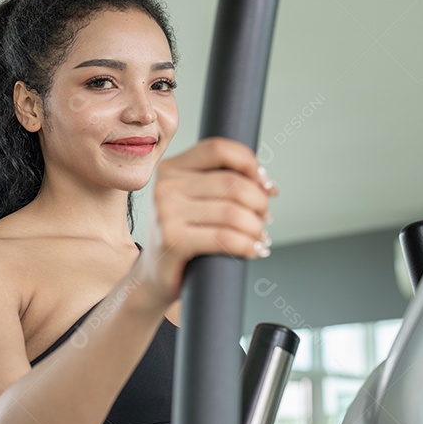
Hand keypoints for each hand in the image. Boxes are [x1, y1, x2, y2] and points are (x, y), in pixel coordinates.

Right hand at [135, 137, 277, 305]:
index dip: (249, 162)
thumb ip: (222, 183)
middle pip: (231, 183)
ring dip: (256, 227)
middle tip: (265, 218)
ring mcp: (165, 213)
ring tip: (261, 237)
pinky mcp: (172, 240)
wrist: (154, 274)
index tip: (264, 184)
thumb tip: (268, 186)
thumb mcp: (195, 200)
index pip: (218, 149)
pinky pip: (224, 238)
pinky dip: (247, 245)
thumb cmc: (183, 234)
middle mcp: (165, 186)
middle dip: (259, 201)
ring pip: (232, 212)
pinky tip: (254, 250)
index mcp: (172, 168)